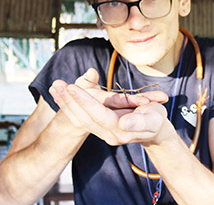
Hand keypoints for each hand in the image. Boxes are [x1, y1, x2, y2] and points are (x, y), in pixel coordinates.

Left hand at [49, 68, 168, 145]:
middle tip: (56, 84)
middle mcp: (108, 133)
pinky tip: (62, 96)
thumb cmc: (156, 120)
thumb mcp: (154, 119)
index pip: (99, 114)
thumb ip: (139, 122)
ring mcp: (103, 131)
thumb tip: (123, 122)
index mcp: (120, 130)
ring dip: (66, 102)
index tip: (72, 87)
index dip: (85, 101)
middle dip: (69, 100)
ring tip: (53, 87)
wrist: (155, 131)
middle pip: (84, 117)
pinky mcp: (101, 127)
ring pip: (79, 117)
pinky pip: (82, 117)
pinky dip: (70, 106)